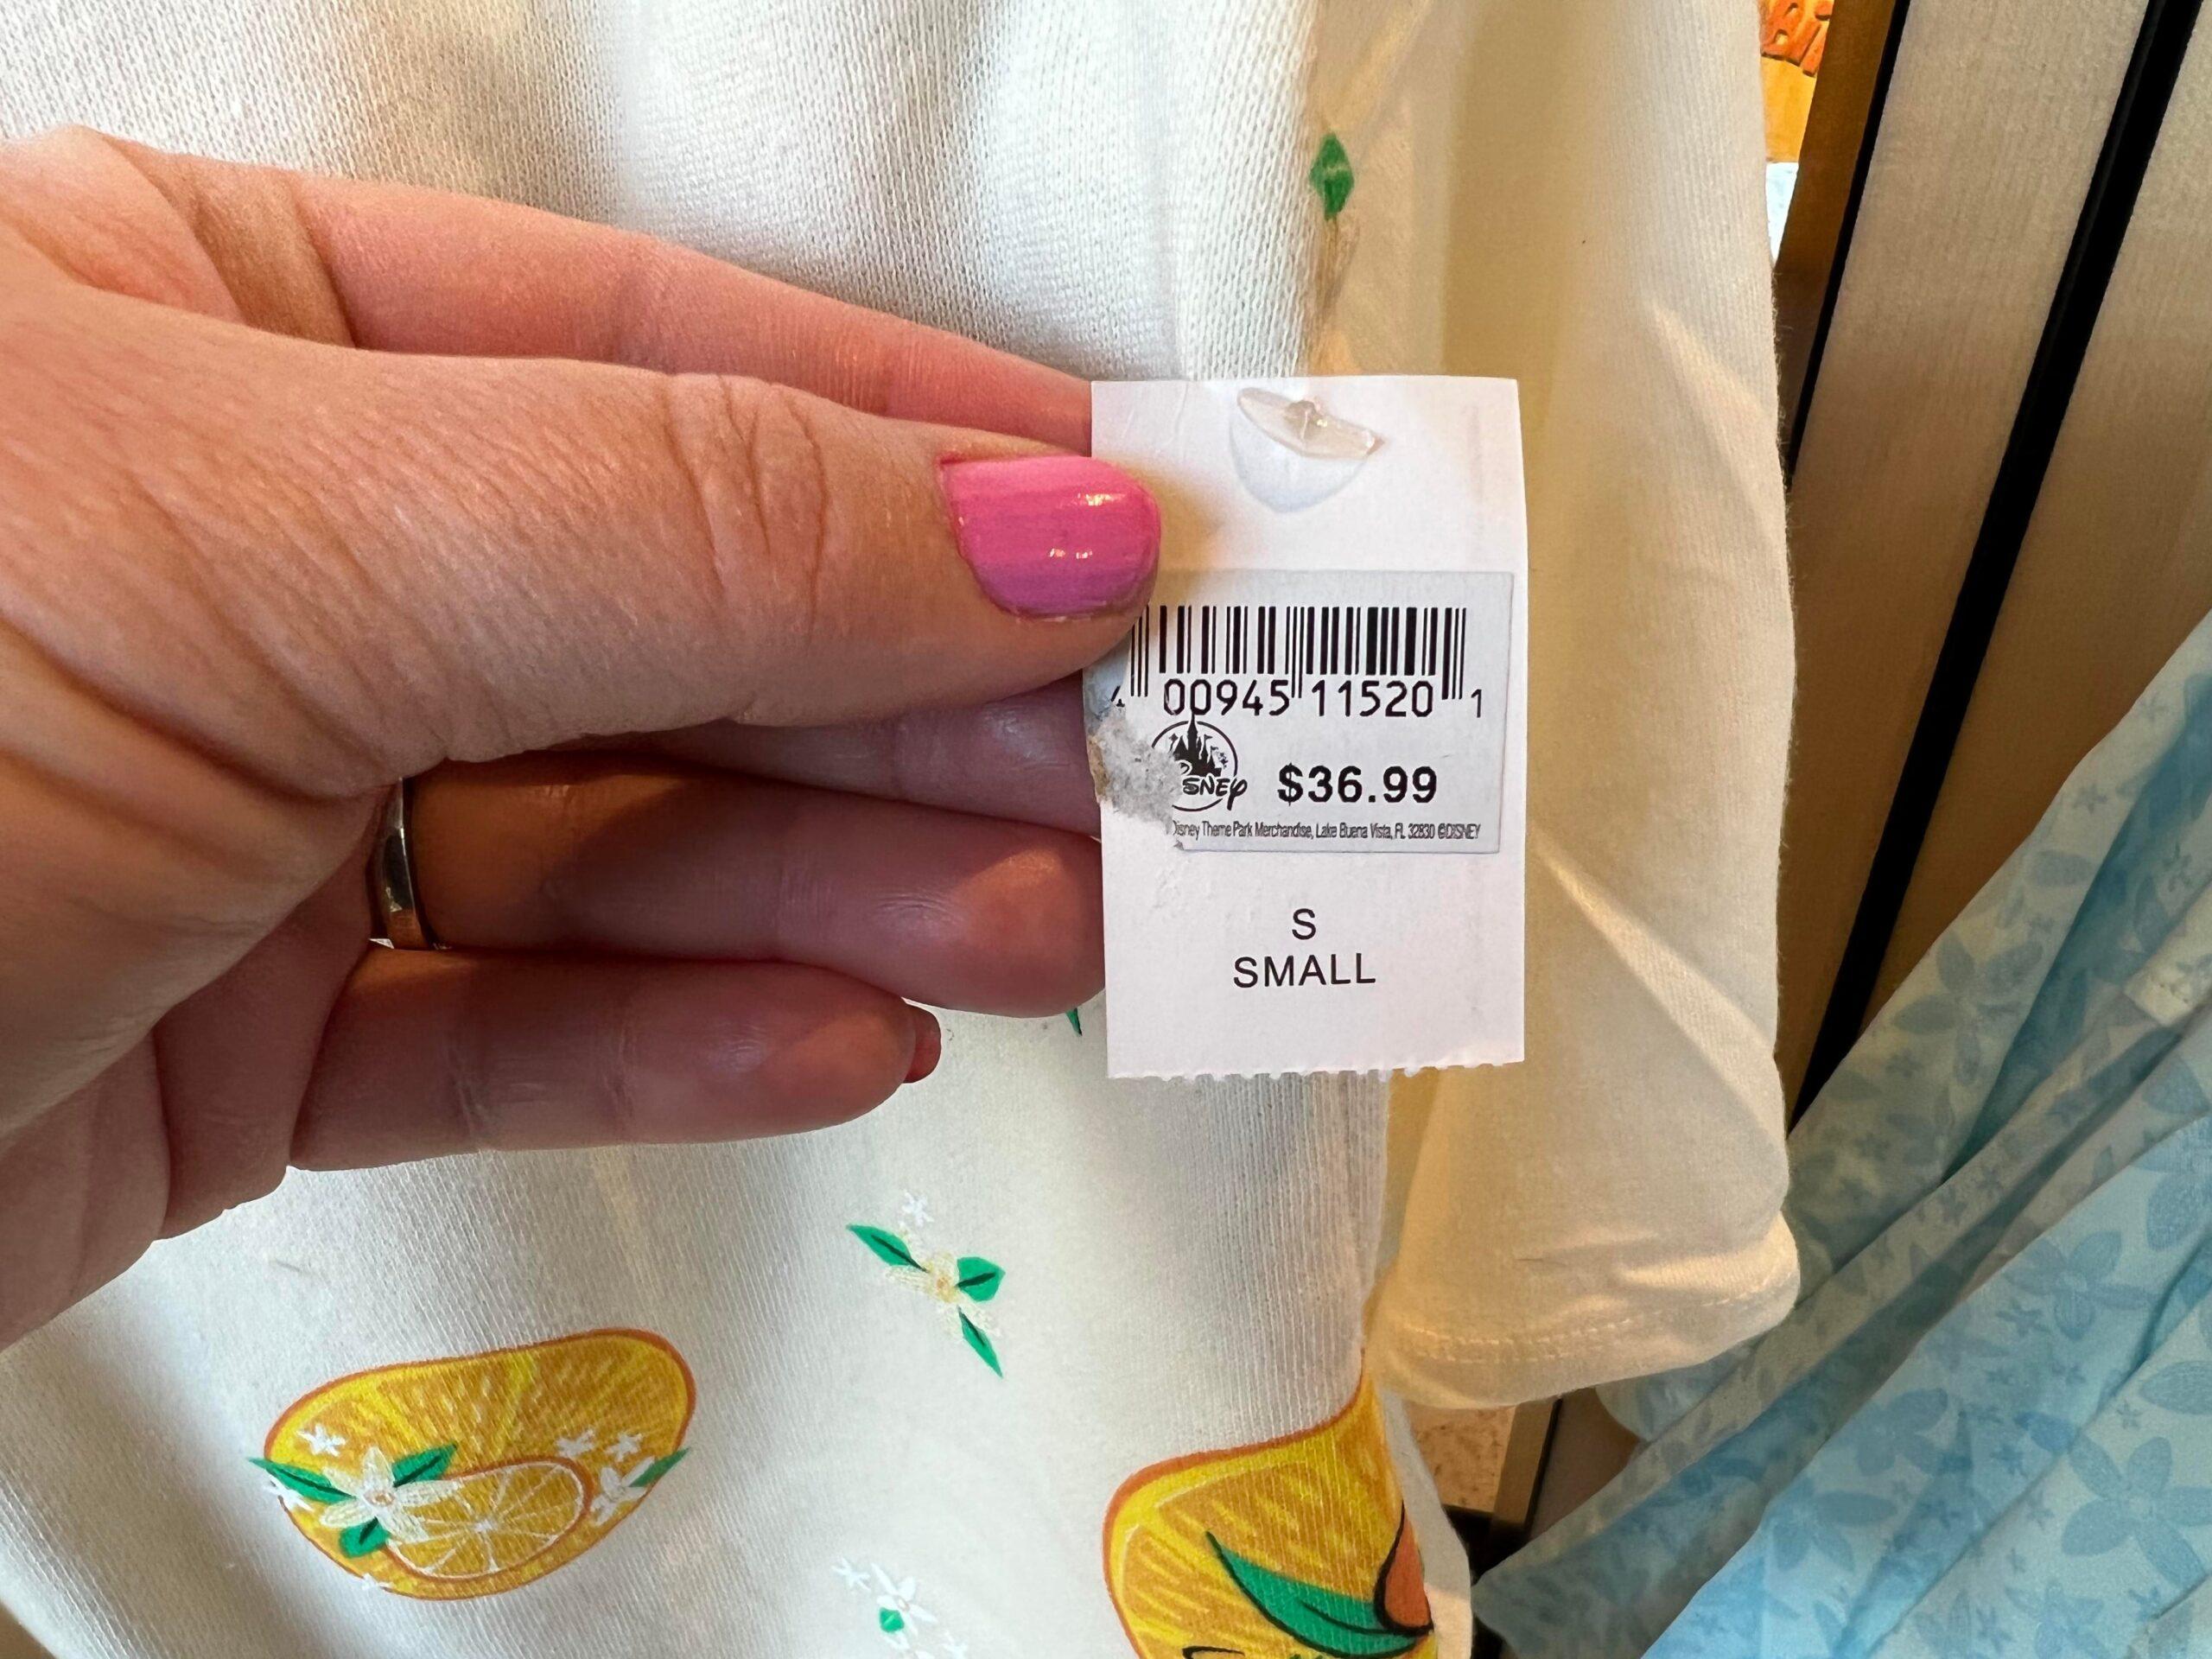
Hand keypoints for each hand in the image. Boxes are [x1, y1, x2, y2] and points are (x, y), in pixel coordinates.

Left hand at [0, 129, 1156, 1346]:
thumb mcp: (270, 548)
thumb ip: (687, 528)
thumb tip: (1040, 522)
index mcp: (222, 334)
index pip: (664, 356)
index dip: (927, 436)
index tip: (1149, 518)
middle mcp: (256, 561)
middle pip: (681, 617)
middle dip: (927, 695)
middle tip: (1150, 768)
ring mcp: (250, 816)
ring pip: (624, 840)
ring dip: (857, 887)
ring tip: (1053, 929)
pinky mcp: (232, 1053)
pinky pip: (508, 1030)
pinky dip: (685, 1041)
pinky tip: (851, 1040)